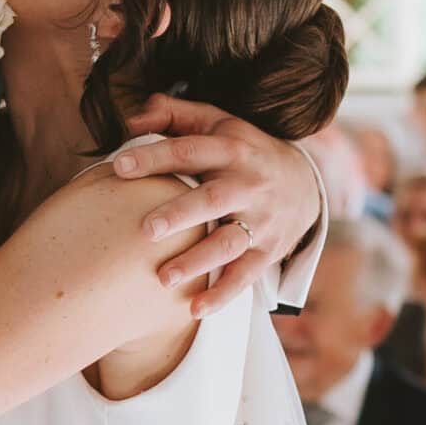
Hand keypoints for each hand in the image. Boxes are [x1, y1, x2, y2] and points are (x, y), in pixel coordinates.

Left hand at [108, 96, 322, 309]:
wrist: (306, 181)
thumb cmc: (243, 151)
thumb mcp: (217, 123)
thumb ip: (174, 115)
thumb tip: (132, 120)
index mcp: (231, 149)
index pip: (190, 151)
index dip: (156, 157)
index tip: (119, 167)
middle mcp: (249, 184)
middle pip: (214, 199)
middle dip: (181, 214)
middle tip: (147, 229)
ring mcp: (262, 220)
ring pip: (230, 243)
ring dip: (198, 262)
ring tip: (163, 278)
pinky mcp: (268, 251)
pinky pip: (246, 276)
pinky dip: (223, 295)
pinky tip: (195, 309)